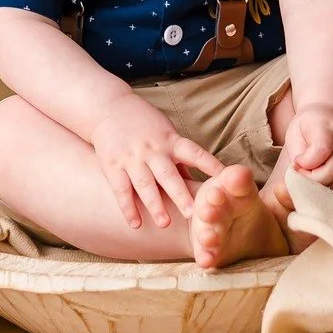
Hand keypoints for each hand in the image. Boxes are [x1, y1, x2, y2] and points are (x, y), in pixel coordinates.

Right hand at [88, 94, 225, 229]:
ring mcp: (132, 158)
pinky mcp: (113, 166)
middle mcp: (153, 150)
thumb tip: (200, 181)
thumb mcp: (166, 133)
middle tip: (192, 214)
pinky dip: (128, 208)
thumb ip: (181, 158)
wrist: (108, 108)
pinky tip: (135, 224)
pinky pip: (121, 190)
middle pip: (168, 174)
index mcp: (170, 141)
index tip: (225, 178)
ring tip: (165, 224)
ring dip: (155, 205)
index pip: (194, 153)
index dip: (210, 164)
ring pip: (145, 184)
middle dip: (180, 194)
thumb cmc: (144, 123)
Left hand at [282, 103, 332, 194]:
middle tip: (304, 175)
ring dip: (328, 185)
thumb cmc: (307, 128)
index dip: (307, 163)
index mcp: (326, 125)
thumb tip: (301, 176)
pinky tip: (327, 179)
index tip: (297, 162)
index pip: (322, 150)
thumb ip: (297, 154)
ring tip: (314, 179)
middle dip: (316, 179)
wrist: (328, 116)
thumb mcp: (294, 134)